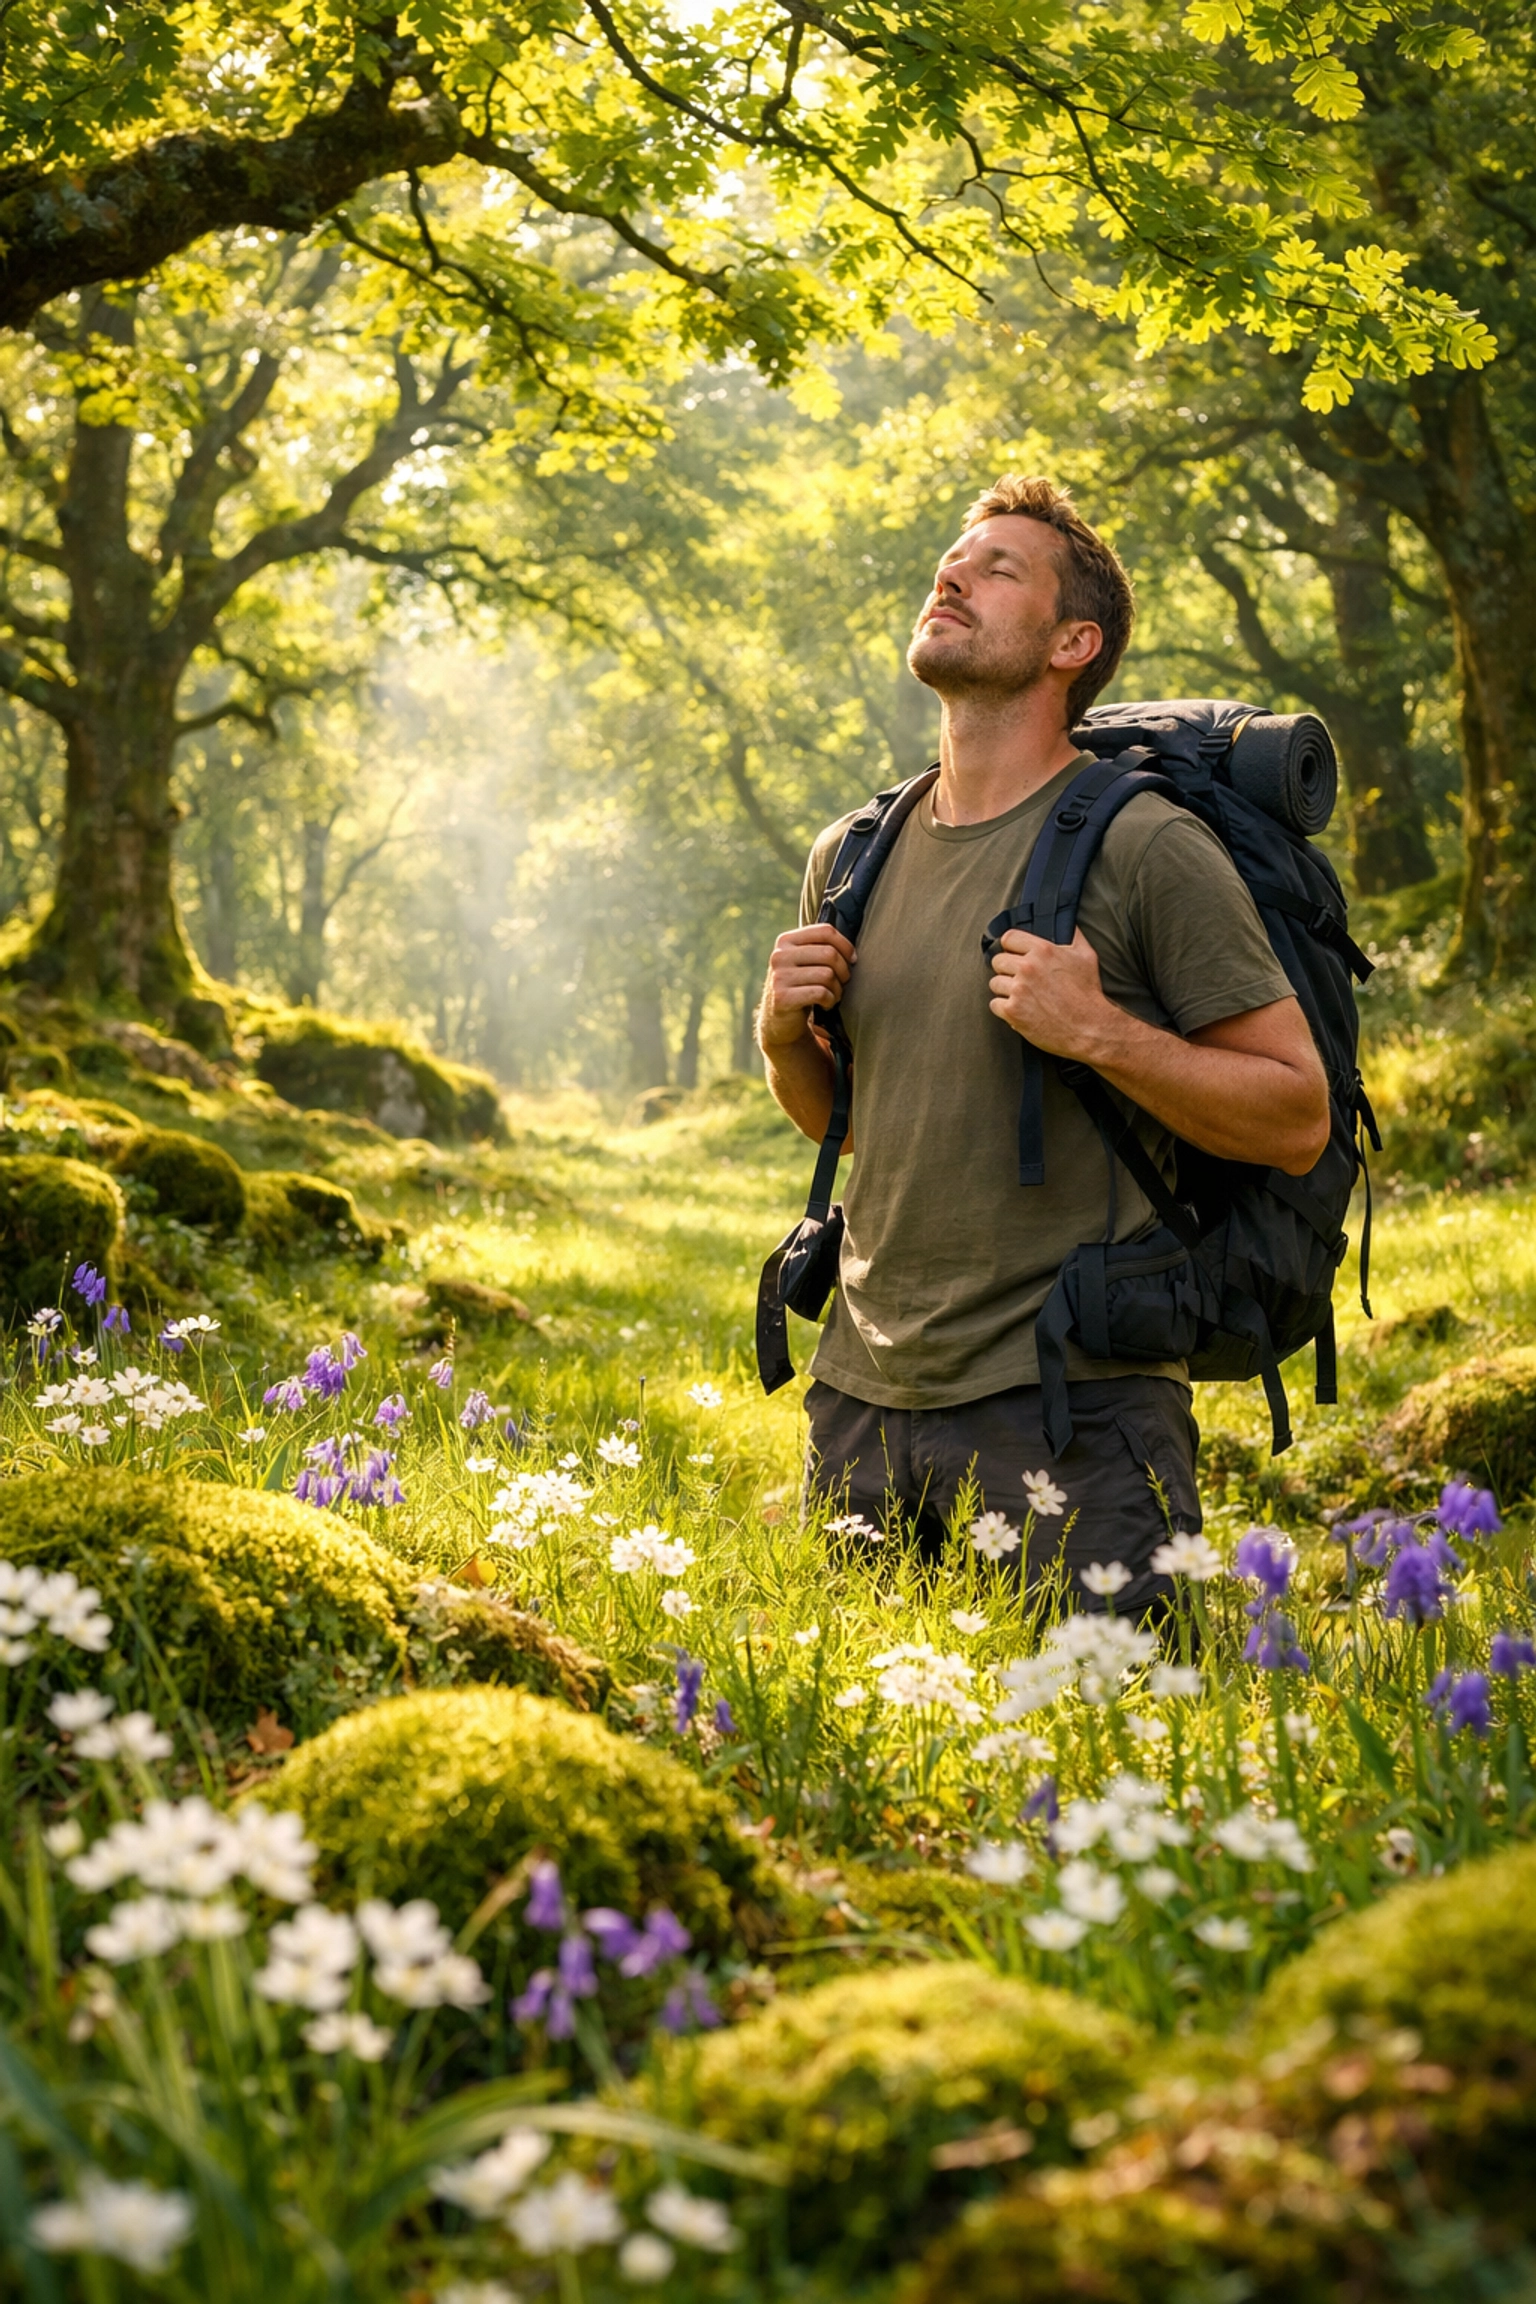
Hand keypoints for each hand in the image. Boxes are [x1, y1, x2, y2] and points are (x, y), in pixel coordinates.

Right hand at [759, 924, 855, 1048]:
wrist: (779, 1020)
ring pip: (827, 974)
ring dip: (837, 989)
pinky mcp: (782, 997)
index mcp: (786, 940)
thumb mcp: (804, 962)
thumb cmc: (801, 986)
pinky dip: (830, 1001)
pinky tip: (826, 1004)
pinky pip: (821, 993)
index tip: (852, 960)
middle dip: (844, 971)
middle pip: (829, 953)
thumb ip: (820, 948)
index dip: (846, 945)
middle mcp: (779, 955)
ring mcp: (779, 976)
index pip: (825, 931)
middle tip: (842, 982)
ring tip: (833, 995)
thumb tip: (852, 952)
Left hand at [987, 926, 1116, 1059]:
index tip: (1014, 955)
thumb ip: (1073, 936)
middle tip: (1020, 980)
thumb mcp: (1086, 956)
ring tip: (1022, 997)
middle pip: (998, 961)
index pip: (1009, 938)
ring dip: (1005, 990)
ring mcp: (1018, 990)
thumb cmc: (1088, 993)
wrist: (1089, 1028)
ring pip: (994, 983)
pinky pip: (995, 1004)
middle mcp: (1028, 967)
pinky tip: (1019, 1010)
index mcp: (1043, 950)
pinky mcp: (1013, 1011)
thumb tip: (1067, 922)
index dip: (1011, 947)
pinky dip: (1004, 1008)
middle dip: (1007, 970)